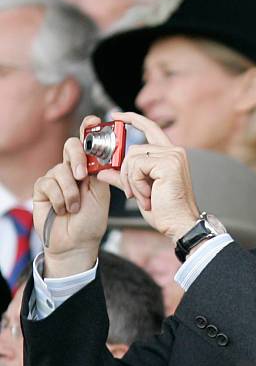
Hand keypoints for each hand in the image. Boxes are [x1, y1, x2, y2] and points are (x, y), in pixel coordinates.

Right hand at [33, 116, 110, 275]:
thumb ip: (99, 174)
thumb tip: (98, 154)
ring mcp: (57, 177)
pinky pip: (48, 183)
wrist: (76, 244)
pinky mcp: (43, 187)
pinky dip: (59, 199)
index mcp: (91, 170)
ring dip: (70, 193)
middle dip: (77, 158)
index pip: (89, 144)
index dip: (89, 130)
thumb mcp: (101, 197)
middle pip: (72, 147)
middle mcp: (73, 170)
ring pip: (61, 169)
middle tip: (81, 176)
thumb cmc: (90, 223)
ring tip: (74, 208)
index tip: (93, 121)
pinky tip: (62, 209)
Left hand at [97, 112, 199, 241]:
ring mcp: (173, 156)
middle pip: (134, 149)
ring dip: (131, 181)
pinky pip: (137, 166)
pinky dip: (136, 184)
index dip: (131, 119)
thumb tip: (104, 171)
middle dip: (125, 171)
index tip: (115, 116)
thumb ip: (123, 177)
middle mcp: (174, 152)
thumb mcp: (139, 191)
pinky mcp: (168, 164)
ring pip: (133, 158)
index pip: (149, 128)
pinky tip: (147, 196)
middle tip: (131, 191)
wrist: (179, 225)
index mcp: (170, 155)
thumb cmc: (166, 211)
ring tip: (143, 197)